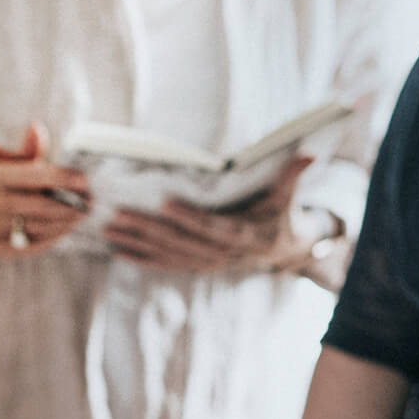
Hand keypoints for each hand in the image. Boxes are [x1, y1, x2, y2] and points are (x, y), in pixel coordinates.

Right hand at [0, 123, 89, 257]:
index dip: (61, 178)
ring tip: (80, 216)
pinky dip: (51, 239)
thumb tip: (36, 129)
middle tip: (89, 203)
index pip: (32, 176)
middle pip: (35, 206)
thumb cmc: (6, 182)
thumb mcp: (14, 162)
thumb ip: (30, 149)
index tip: (84, 181)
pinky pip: (29, 246)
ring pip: (34, 227)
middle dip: (67, 205)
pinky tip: (65, 229)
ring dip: (63, 223)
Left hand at [105, 157, 324, 273]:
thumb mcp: (288, 195)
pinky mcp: (197, 266)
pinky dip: (142, 258)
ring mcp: (208, 263)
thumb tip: (308, 152)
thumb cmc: (281, 215)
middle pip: (180, 242)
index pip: (212, 227)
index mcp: (244, 235)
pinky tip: (118, 250)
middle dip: (148, 229)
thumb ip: (293, 175)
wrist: (283, 251)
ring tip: (110, 230)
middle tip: (120, 214)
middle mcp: (222, 254)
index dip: (189, 218)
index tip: (164, 203)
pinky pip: (166, 264)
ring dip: (138, 244)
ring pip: (168, 255)